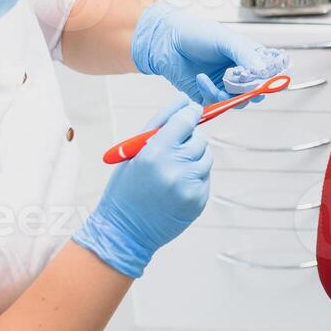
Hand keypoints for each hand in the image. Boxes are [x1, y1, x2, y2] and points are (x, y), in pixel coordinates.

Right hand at [71, 96, 212, 277]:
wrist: (125, 231)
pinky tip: (176, 185)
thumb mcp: (133, 151)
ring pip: (206, 157)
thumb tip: (184, 99)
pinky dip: (195, 176)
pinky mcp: (199, 201)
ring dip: (194, 157)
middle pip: (200, 138)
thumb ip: (159, 122)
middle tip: (174, 147)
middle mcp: (175, 169)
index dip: (190, 113)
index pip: (186, 120)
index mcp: (154, 153)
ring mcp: (189, 187)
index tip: (191, 112)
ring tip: (173, 168)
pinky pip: (205, 177)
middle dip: (189, 138)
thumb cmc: (126, 186)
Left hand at [131, 2, 282, 104]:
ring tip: (217, 79)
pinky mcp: (209, 96)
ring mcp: (225, 85)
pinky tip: (201, 79)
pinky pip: (218, 104)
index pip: (269, 72)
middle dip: (251, 92)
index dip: (270, 79)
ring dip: (230, 94)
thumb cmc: (196, 34)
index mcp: (248, 56)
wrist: (166, 42)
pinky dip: (211, 94)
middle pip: (257, 91)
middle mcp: (240, 72)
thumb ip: (245, 55)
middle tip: (241, 85)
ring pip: (239, 102)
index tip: (263, 81)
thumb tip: (264, 71)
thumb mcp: (225, 39)